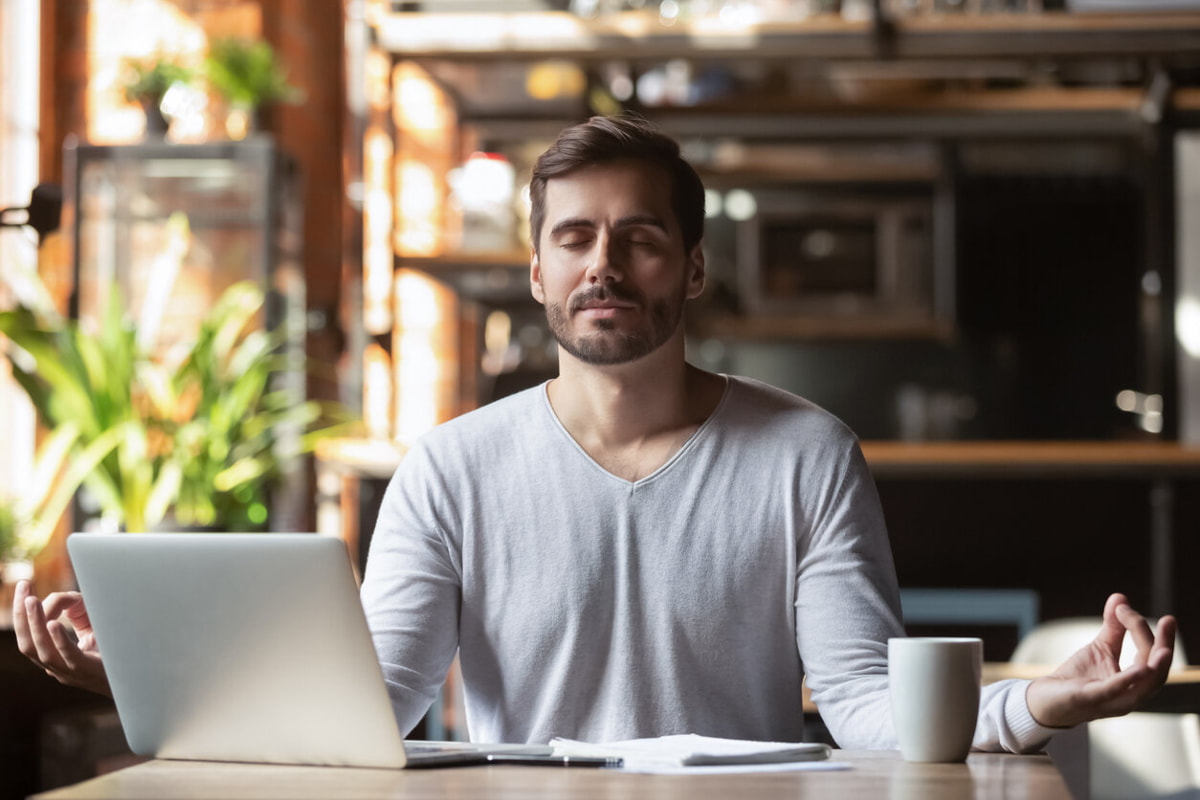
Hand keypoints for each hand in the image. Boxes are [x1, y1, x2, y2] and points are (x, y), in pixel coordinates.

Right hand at [12, 579, 110, 695]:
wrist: (141, 677)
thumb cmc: (117, 652)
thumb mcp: (91, 629)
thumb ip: (76, 614)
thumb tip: (63, 598)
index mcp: (56, 660)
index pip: (28, 639)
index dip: (22, 615)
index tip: (23, 587)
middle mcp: (59, 669)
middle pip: (28, 645)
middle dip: (22, 615)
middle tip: (22, 586)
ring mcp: (72, 672)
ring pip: (43, 651)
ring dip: (34, 624)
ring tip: (31, 600)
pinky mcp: (90, 670)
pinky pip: (69, 656)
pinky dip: (59, 640)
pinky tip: (53, 623)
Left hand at [1025, 593, 1174, 728]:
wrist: (1046, 700)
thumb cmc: (1078, 678)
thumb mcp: (1100, 649)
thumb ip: (1113, 627)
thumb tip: (1120, 597)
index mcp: (1134, 684)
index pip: (1152, 659)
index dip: (1149, 633)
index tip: (1129, 607)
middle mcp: (1129, 695)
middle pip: (1156, 673)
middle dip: (1165, 646)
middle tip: (1169, 621)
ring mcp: (1111, 701)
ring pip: (1144, 688)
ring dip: (1156, 667)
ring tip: (1165, 648)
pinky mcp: (1090, 700)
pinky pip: (1115, 692)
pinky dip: (1129, 681)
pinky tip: (1141, 669)